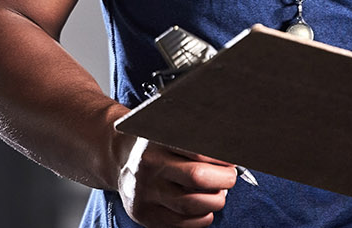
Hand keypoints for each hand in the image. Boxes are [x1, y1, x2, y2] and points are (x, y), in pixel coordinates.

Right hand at [116, 135, 240, 227]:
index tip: (232, 160)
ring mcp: (145, 194)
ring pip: (191, 205)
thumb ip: (196, 138)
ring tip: (219, 193)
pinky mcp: (145, 215)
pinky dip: (202, 219)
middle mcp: (149, 168)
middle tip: (230, 177)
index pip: (198, 151)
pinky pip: (181, 224)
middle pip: (197, 177)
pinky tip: (205, 209)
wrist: (119, 160)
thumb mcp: (169, 131)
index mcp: (158, 142)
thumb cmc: (156, 145)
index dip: (222, 158)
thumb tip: (231, 155)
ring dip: (215, 201)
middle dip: (223, 179)